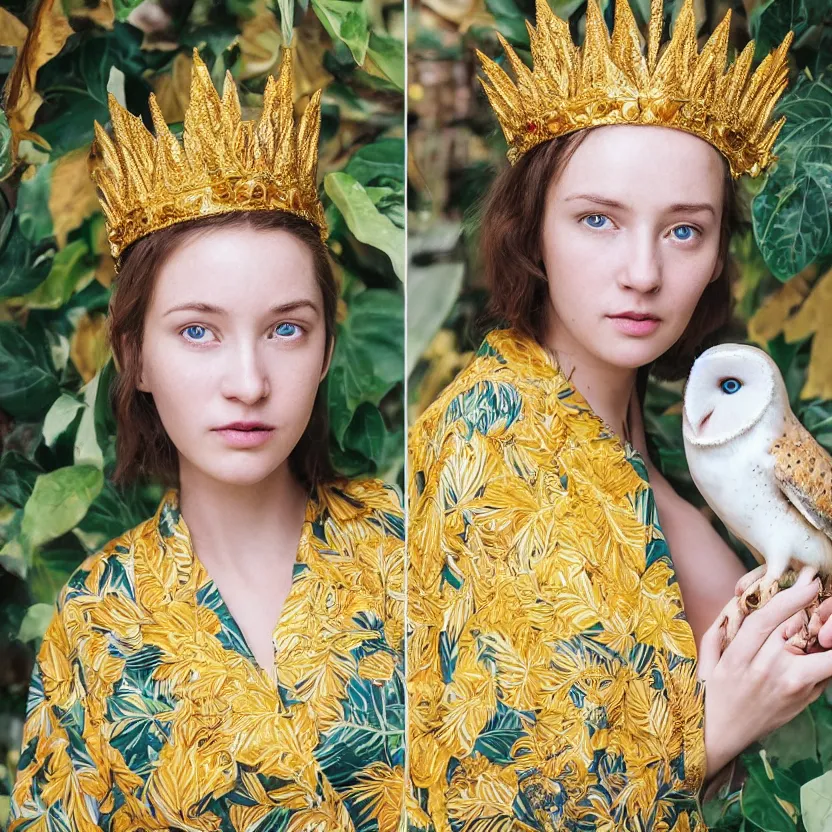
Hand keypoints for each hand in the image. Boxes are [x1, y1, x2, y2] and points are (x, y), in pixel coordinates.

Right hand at [697, 566, 831, 778]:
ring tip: (825, 625)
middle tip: (820, 593)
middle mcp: (766, 670)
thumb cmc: (709, 693)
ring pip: (822, 654)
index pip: (767, 619)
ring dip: (827, 637)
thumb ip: (720, 628)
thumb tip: (739, 602)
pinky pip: (825, 673)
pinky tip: (822, 646)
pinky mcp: (804, 700)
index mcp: (738, 657)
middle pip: (798, 630)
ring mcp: (790, 687)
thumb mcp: (706, 657)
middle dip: (815, 610)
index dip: (790, 598)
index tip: (807, 582)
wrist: (720, 736)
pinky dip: (827, 658)